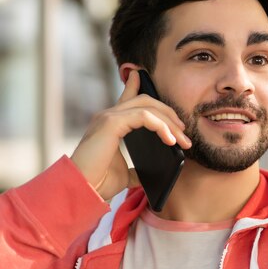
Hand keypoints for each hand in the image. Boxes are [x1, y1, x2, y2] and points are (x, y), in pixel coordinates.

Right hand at [70, 71, 190, 200]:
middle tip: (184, 131)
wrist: (83, 191)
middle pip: (146, 100)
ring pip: (148, 107)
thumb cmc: (99, 182)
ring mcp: (109, 117)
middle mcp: (108, 116)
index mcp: (110, 124)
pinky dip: (161, 126)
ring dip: (170, 122)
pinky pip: (144, 116)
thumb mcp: (125, 174)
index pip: (126, 97)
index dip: (136, 84)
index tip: (145, 77)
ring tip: (183, 140)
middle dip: (169, 113)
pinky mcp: (111, 123)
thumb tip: (152, 174)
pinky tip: (171, 140)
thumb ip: (137, 169)